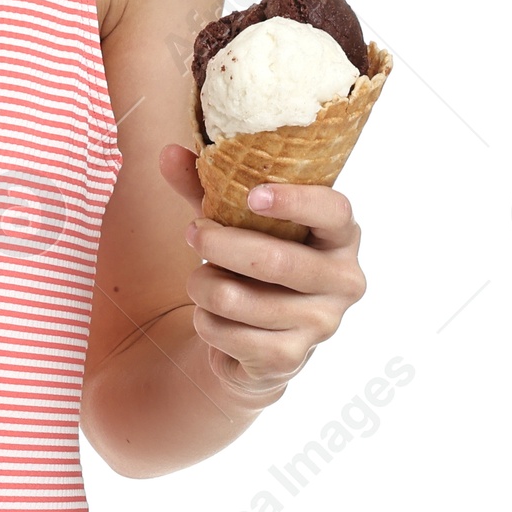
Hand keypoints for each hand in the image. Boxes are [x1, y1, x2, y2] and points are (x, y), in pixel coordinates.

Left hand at [158, 143, 366, 403]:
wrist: (258, 341)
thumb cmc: (251, 263)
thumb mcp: (232, 221)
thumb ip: (203, 186)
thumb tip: (167, 153)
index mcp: (341, 236)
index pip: (333, 211)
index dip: (295, 201)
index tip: (252, 195)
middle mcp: (344, 280)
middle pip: (275, 260)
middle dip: (218, 245)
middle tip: (193, 234)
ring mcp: (322, 323)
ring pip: (237, 298)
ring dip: (201, 285)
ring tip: (201, 281)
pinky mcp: (291, 358)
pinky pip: (227, 333)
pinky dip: (205, 320)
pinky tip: (212, 316)